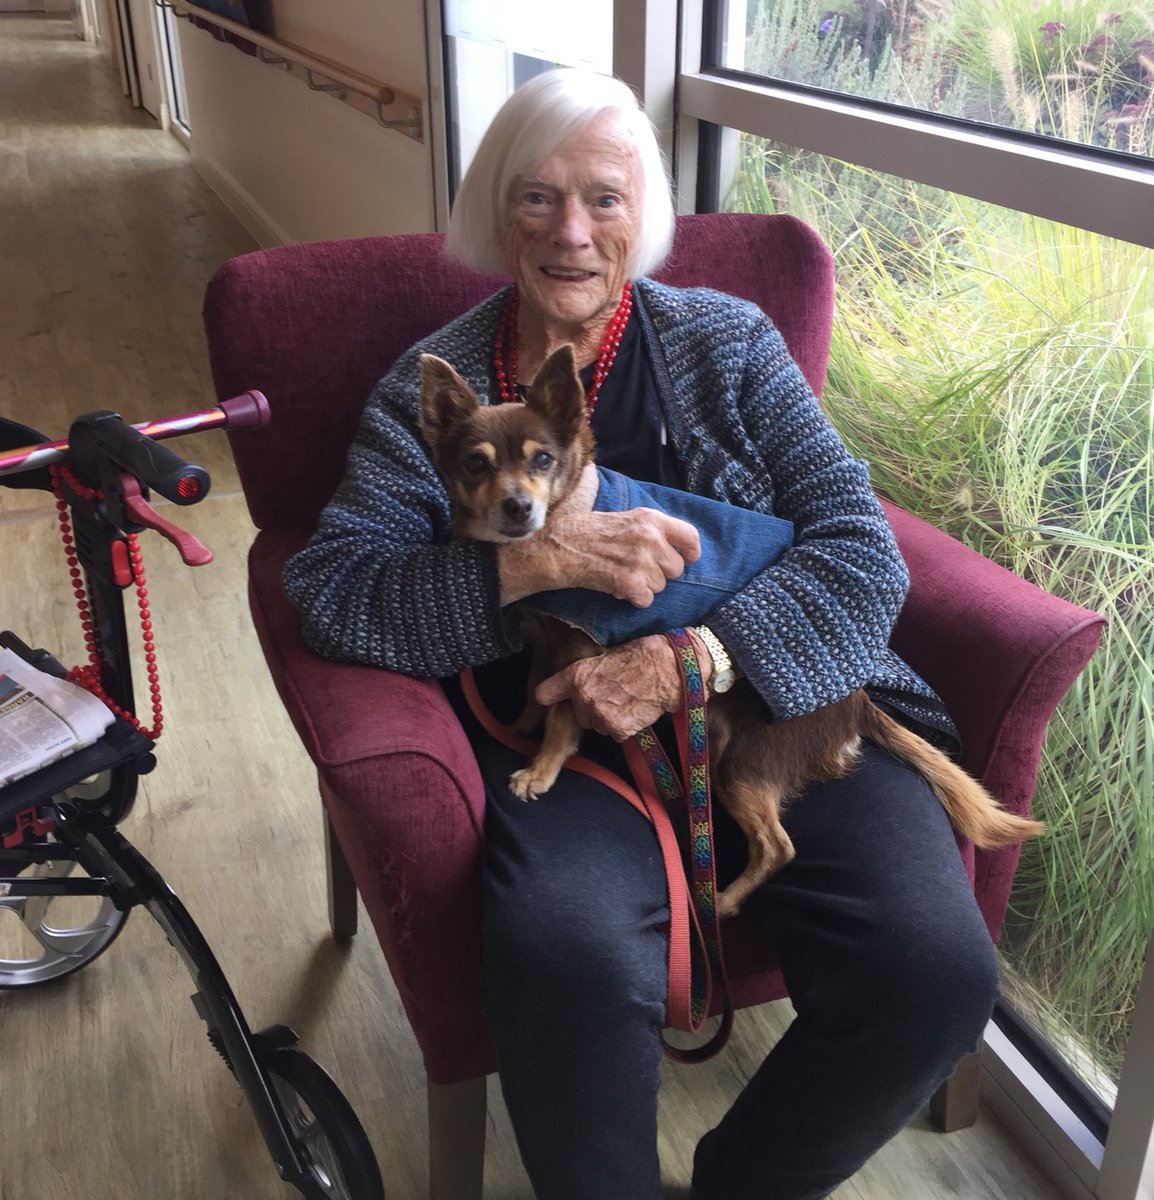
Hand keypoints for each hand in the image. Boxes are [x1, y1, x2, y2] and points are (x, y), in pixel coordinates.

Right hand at [500, 508, 700, 606]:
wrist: (560, 547)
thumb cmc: (587, 532)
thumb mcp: (625, 519)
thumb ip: (650, 530)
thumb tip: (674, 547)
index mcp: (651, 519)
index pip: (690, 536)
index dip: (691, 552)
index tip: (687, 559)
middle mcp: (650, 538)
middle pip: (676, 568)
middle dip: (660, 573)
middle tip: (638, 569)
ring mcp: (641, 561)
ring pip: (661, 586)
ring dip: (644, 586)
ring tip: (622, 575)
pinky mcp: (630, 582)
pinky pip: (646, 599)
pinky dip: (633, 599)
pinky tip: (617, 587)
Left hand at [536, 634, 692, 741]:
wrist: (669, 670)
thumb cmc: (641, 656)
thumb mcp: (605, 654)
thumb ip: (585, 671)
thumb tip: (573, 680)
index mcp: (577, 675)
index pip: (545, 693)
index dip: (550, 695)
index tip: (552, 697)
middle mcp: (584, 698)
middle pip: (580, 714)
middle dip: (592, 707)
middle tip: (612, 693)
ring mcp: (600, 716)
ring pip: (598, 725)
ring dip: (608, 718)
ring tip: (626, 700)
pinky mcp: (618, 729)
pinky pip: (616, 733)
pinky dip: (625, 726)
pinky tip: (635, 710)